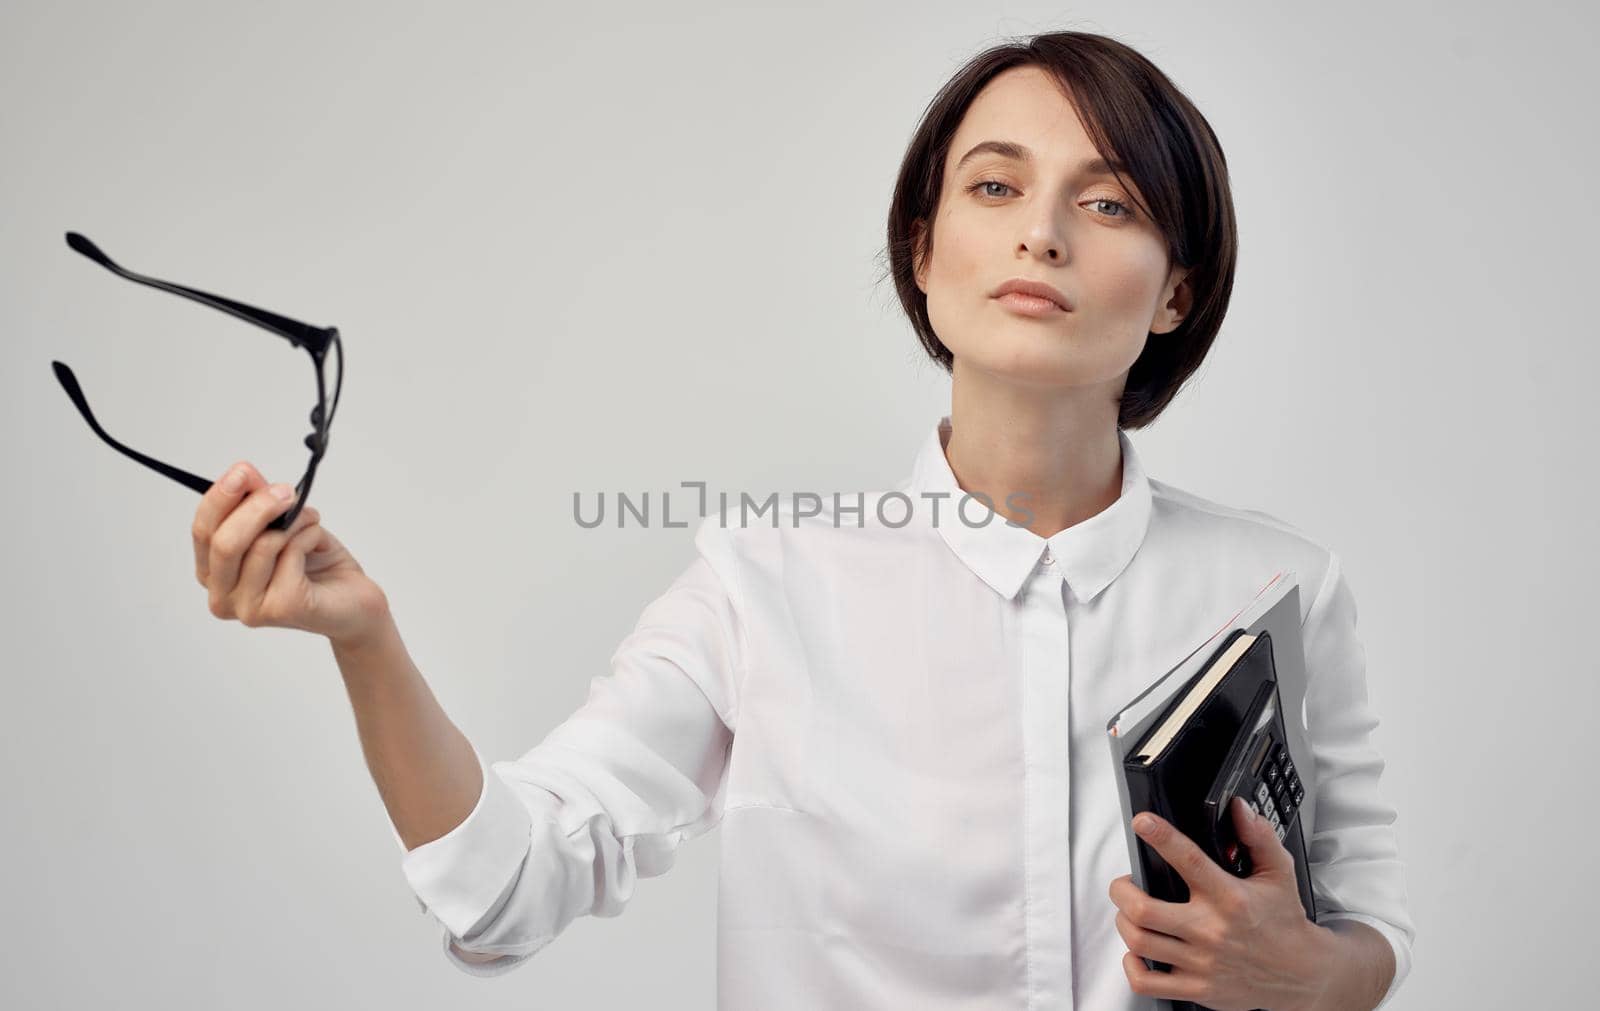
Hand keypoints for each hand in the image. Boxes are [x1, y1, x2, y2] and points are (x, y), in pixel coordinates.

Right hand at [192, 460, 389, 646]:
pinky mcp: (282, 608)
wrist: (354, 599)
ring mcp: (250, 608)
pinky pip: (291, 554)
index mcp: (214, 574)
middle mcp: (224, 597)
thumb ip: (255, 502)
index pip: (203, 532)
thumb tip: (243, 475)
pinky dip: (310, 536)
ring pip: (262, 545)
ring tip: (311, 520)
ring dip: (294, 521)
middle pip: (224, 542)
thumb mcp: (281, 524)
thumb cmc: (315, 564)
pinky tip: (318, 543)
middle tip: (284, 490)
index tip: (242, 471)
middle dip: (257, 507)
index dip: (220, 498)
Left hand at [1108, 796, 1334, 1010]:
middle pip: (1144, 910)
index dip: (1161, 837)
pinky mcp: (1197, 989)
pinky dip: (1132, 965)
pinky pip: (1147, 982)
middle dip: (1122, 891)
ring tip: (1130, 912)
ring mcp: (1201, 962)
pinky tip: (1138, 951)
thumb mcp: (1279, 873)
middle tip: (1124, 883)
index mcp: (1229, 898)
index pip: (1189, 860)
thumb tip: (1239, 809)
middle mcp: (1211, 930)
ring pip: (1140, 941)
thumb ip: (1258, 837)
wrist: (1302, 974)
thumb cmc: (1284, 922)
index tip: (1143, 823)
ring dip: (1124, 922)